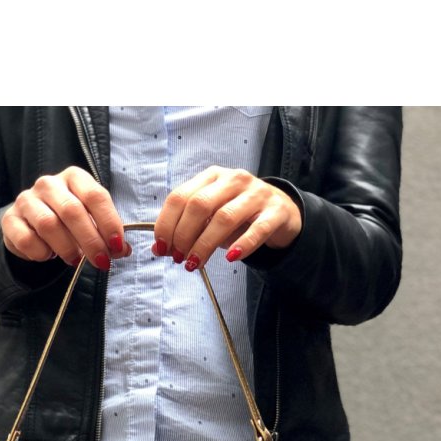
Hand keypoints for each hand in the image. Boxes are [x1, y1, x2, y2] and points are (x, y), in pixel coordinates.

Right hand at [2, 166, 132, 270]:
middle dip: (90, 240)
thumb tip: (123, 250)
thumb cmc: (67, 222)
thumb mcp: (91, 221)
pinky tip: (48, 256)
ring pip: (48, 225)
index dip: (109, 222)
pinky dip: (41, 253)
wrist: (29, 224)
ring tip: (75, 261)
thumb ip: (107, 233)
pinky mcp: (10, 220)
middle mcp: (49, 184)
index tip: (117, 246)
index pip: (95, 196)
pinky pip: (27, 239)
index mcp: (74, 177)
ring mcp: (27, 200)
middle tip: (101, 262)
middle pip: (72, 211)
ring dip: (67, 248)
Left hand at [151, 166, 301, 270]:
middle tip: (178, 258)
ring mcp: (257, 194)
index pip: (180, 196)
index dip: (166, 223)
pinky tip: (231, 259)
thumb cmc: (240, 215)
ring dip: (205, 244)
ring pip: (225, 217)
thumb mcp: (211, 217)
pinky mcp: (276, 211)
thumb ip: (186, 229)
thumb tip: (158, 248)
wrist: (282, 211)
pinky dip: (243, 245)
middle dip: (183, 235)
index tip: (161, 247)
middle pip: (200, 205)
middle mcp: (233, 180)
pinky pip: (258, 229)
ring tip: (195, 263)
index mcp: (212, 177)